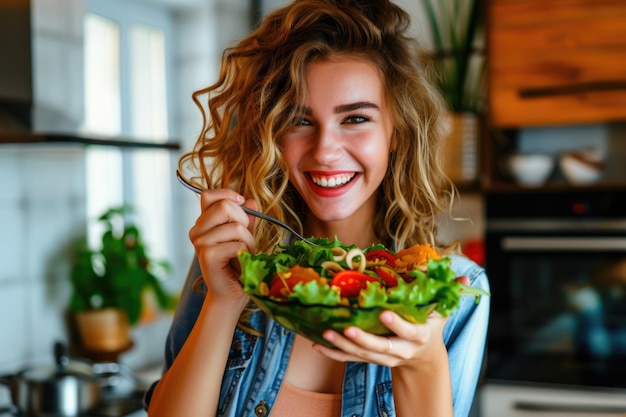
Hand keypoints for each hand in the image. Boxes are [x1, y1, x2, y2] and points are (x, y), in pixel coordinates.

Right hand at [188, 188, 256, 304]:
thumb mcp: (244, 236)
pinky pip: (235, 243)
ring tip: (244, 253)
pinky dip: (245, 252)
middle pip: (225, 206)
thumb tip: (251, 201)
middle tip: (245, 239)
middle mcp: (197, 231)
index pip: (209, 195)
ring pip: (235, 226)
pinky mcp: (207, 255)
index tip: (242, 203)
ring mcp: (200, 243)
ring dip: (248, 241)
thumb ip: (246, 218)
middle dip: (244, 221)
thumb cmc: (238, 264)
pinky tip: (240, 261)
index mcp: (203, 223)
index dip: (228, 194)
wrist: (232, 293)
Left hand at [312, 276, 469, 367]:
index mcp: (418, 337)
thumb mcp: (441, 312)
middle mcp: (400, 350)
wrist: (423, 358)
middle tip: (347, 329)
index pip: (408, 332)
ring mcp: (383, 357)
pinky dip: (333, 352)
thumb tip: (464, 277)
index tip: (384, 313)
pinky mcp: (369, 359)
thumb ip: (449, 294)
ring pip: (362, 355)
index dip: (397, 324)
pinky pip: (349, 358)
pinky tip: (317, 342)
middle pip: (381, 348)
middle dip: (364, 340)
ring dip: (343, 345)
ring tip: (326, 332)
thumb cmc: (429, 328)